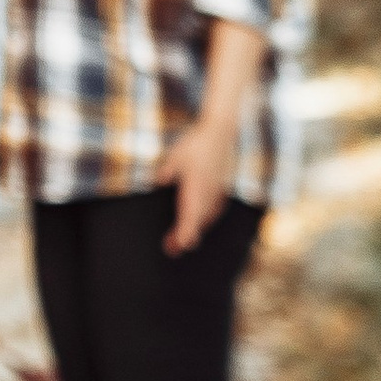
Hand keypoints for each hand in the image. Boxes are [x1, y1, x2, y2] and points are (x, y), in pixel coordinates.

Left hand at [164, 116, 236, 253]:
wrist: (221, 132)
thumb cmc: (196, 143)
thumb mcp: (176, 155)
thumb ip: (167, 170)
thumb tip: (159, 181)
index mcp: (196, 186)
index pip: (191, 215)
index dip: (186, 232)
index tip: (180, 244)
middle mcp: (208, 193)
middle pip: (198, 221)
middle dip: (185, 236)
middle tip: (171, 249)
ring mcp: (217, 191)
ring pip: (207, 217)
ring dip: (195, 228)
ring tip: (181, 238)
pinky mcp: (222, 189)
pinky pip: (214, 210)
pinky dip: (205, 218)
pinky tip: (200, 219)